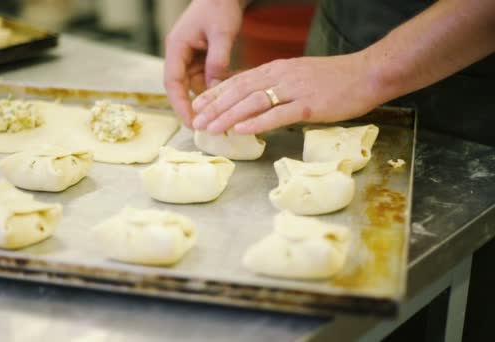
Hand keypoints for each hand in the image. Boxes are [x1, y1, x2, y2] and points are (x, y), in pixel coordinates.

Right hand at [163, 0, 243, 126]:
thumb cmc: (220, 6)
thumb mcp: (222, 34)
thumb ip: (218, 61)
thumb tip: (216, 89)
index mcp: (177, 48)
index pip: (172, 83)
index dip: (179, 105)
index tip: (190, 123)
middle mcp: (179, 54)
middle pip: (182, 88)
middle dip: (194, 107)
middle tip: (208, 128)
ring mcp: (190, 56)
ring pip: (196, 85)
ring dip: (209, 98)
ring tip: (223, 114)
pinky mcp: (201, 57)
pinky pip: (206, 77)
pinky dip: (216, 87)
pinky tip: (229, 96)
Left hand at [191, 52, 384, 133]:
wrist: (368, 74)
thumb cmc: (335, 79)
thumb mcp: (300, 76)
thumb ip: (278, 86)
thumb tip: (257, 101)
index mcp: (277, 70)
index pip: (239, 80)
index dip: (216, 93)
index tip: (198, 105)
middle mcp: (281, 76)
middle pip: (240, 91)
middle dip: (215, 107)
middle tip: (196, 122)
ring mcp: (294, 90)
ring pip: (253, 102)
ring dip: (228, 116)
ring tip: (210, 129)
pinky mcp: (309, 105)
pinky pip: (278, 114)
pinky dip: (257, 122)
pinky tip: (240, 130)